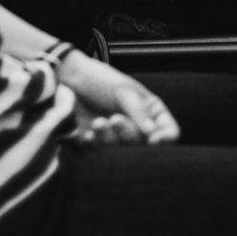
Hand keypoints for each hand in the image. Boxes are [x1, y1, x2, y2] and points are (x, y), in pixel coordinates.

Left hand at [59, 54, 179, 145]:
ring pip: (121, 153)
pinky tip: (86, 132)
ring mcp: (117, 139)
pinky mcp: (97, 146)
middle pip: (144, 146)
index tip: (153, 140)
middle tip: (114, 119)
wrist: (67, 82)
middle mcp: (137, 128)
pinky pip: (100, 155)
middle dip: (127, 134)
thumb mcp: (123, 89)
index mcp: (150, 111)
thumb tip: (152, 132)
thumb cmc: (100, 80)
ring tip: (97, 122)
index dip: (166, 139)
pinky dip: (93, 144)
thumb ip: (138, 111)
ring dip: (108, 138)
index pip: (169, 130)